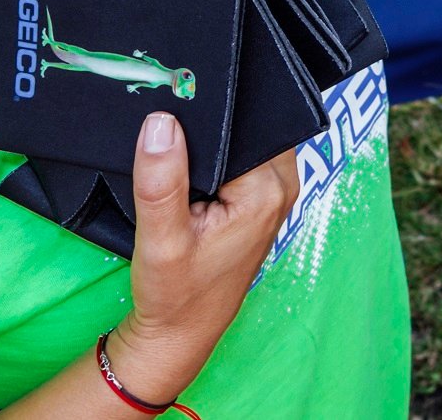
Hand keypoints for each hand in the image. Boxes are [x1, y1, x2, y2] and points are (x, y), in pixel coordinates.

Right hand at [108, 113, 300, 400]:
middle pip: (247, 126)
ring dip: (208, 144)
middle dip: (209, 128)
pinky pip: (238, 158)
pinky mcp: (258, 198)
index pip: (243, 123)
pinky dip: (212, 159)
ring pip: (241, 140)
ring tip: (176, 156)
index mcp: (267, 189)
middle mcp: (280, 185)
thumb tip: (161, 123)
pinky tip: (185, 170)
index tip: (176, 109)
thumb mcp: (161, 240)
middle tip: (168, 130)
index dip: (208, 113)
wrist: (180, 332)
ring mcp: (272, 191)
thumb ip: (162, 182)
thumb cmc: (176, 294)